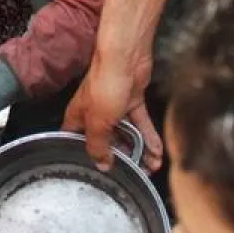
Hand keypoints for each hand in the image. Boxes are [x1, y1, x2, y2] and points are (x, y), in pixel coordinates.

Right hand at [63, 50, 163, 172]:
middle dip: (122, 159)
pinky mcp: (132, 101)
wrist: (127, 58)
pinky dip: (149, 137)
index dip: (86, 157)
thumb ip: (98, 146)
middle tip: (135, 174)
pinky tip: (156, 150)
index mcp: (79, 117)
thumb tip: (100, 164)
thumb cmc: (106, 82)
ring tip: (151, 166)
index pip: (77, 142)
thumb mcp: (98, 122)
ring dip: (140, 150)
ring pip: (127, 134)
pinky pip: (141, 125)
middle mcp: (95, 114)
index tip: (100, 172)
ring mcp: (115, 107)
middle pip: (107, 142)